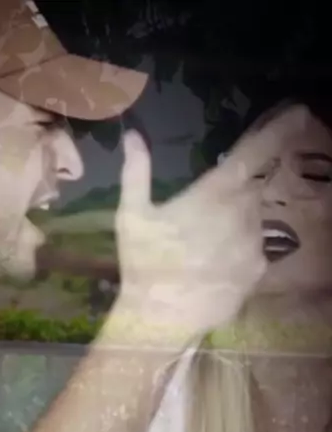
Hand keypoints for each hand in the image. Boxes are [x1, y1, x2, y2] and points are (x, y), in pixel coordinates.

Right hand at [116, 104, 308, 341]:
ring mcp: (253, 245)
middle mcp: (242, 215)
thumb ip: (136, 172)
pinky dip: (238, 251)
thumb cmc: (143, 264)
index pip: (254, 153)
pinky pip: (253, 251)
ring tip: (202, 246)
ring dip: (235, 224)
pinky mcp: (256, 272)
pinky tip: (212, 266)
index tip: (299, 112)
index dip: (278, 130)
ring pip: (252, 222)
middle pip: (249, 191)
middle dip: (232, 196)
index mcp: (214, 194)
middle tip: (202, 216)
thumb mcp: (131, 216)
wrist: (160, 319)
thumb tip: (132, 135)